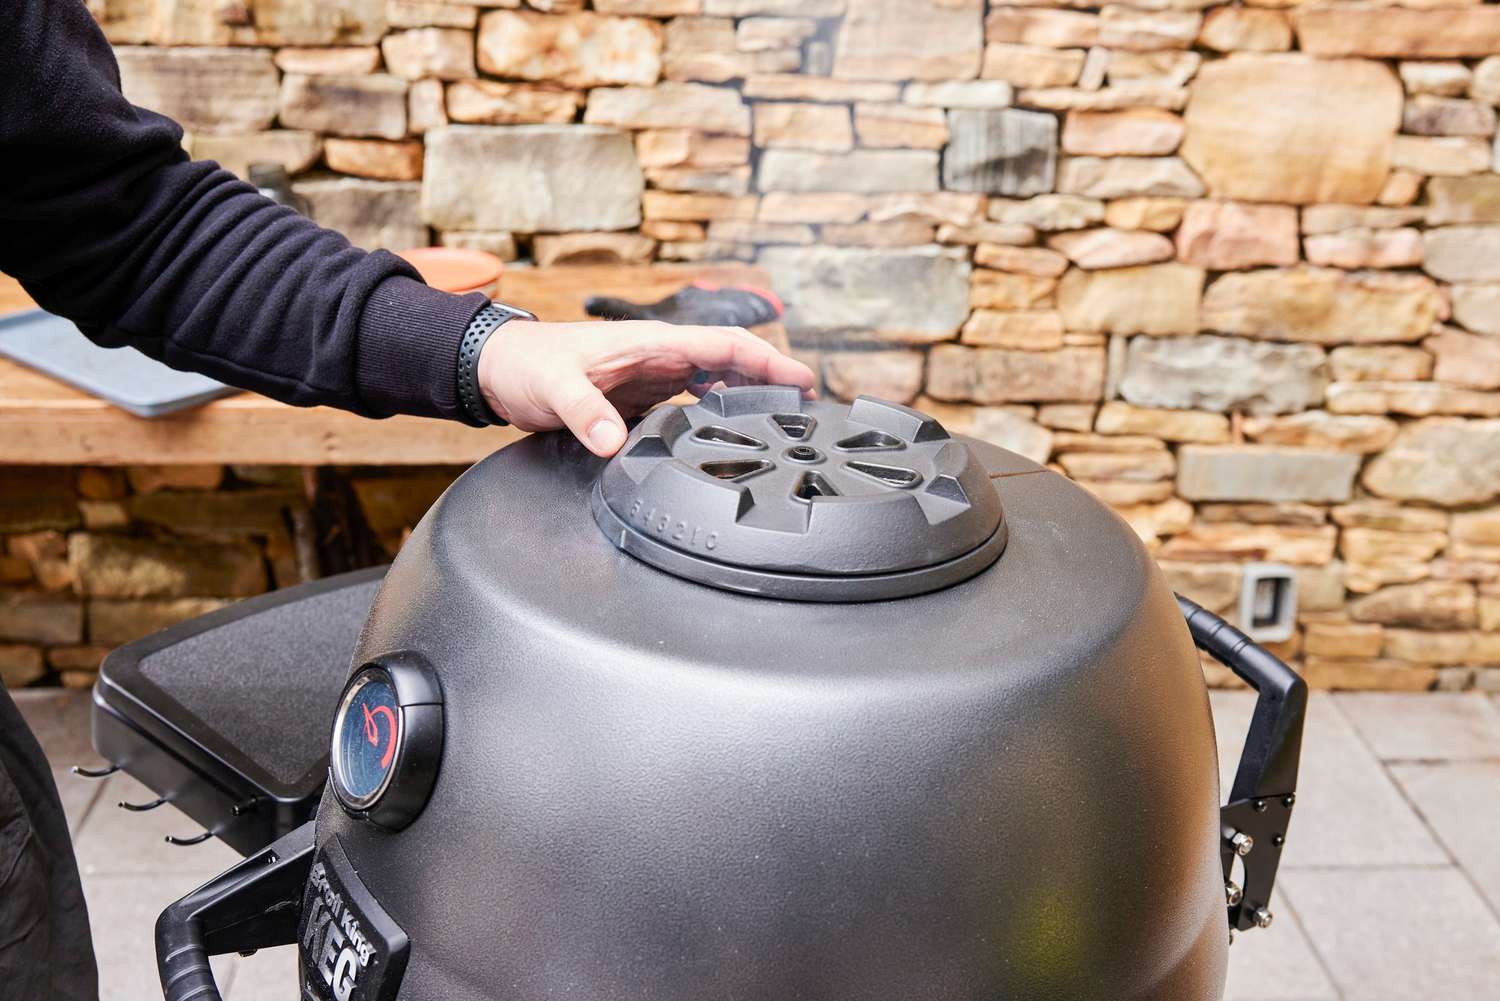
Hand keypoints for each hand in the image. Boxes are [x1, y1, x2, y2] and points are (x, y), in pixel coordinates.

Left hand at [477, 319, 816, 456]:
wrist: (498, 369)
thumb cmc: (525, 365)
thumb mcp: (553, 387)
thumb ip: (585, 413)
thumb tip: (615, 443)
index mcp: (651, 342)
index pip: (723, 346)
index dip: (767, 361)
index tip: (801, 381)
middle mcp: (660, 356)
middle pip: (731, 363)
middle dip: (771, 382)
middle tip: (809, 413)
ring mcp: (654, 375)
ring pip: (716, 382)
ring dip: (749, 398)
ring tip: (782, 426)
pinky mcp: (642, 395)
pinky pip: (692, 402)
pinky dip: (718, 414)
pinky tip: (729, 437)